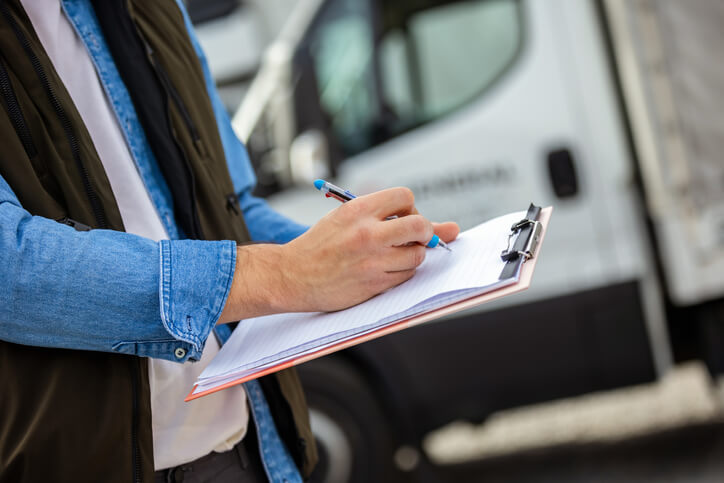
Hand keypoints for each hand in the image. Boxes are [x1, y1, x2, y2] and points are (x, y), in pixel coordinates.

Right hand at [218, 187, 458, 321]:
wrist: (292, 275)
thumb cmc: (320, 245)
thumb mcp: (347, 218)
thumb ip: (391, 216)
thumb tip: (451, 228)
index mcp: (358, 210)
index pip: (405, 196)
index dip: (409, 207)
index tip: (402, 216)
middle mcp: (367, 233)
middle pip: (420, 226)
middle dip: (423, 231)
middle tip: (413, 237)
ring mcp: (372, 260)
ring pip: (418, 255)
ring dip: (412, 255)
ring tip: (391, 255)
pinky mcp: (374, 283)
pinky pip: (407, 276)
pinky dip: (402, 272)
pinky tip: (384, 269)